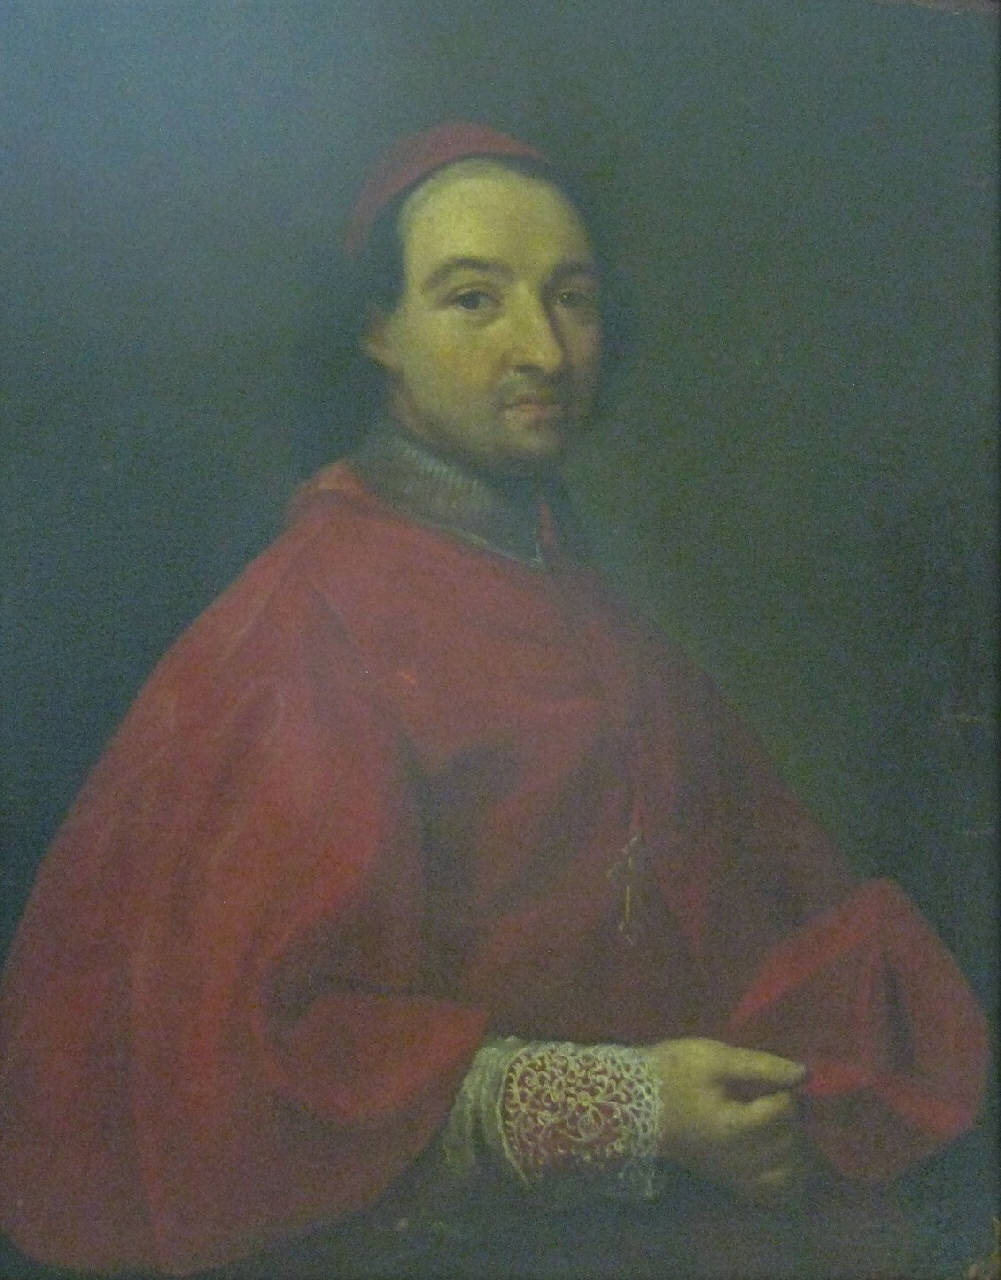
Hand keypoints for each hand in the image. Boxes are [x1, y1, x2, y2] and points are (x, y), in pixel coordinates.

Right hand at [640, 1037, 810, 1206]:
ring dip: (796, 1152)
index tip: (768, 1080)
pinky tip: (783, 1159)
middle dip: (792, 1119)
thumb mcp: (713, 1058)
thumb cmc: (671, 1074)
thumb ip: (761, 1066)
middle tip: (775, 1099)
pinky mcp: (727, 1180)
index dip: (784, 1091)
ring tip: (783, 1128)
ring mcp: (734, 1174)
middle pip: (791, 1143)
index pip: (784, 1112)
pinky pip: (771, 1194)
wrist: (631, 1103)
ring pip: (788, 1176)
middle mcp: (739, 1158)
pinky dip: (787, 1181)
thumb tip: (805, 1074)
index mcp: (736, 1126)